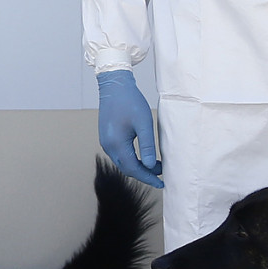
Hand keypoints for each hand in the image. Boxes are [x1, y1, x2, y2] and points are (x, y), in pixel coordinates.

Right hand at [95, 69, 163, 187]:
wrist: (114, 85)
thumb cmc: (130, 101)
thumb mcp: (144, 123)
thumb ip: (148, 146)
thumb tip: (152, 167)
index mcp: (116, 144)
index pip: (133, 169)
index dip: (148, 178)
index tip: (161, 183)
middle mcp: (108, 146)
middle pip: (127, 168)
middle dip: (144, 174)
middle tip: (161, 174)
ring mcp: (106, 142)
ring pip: (123, 162)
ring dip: (139, 166)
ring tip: (156, 165)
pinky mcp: (107, 138)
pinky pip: (120, 154)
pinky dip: (132, 159)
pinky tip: (143, 156)